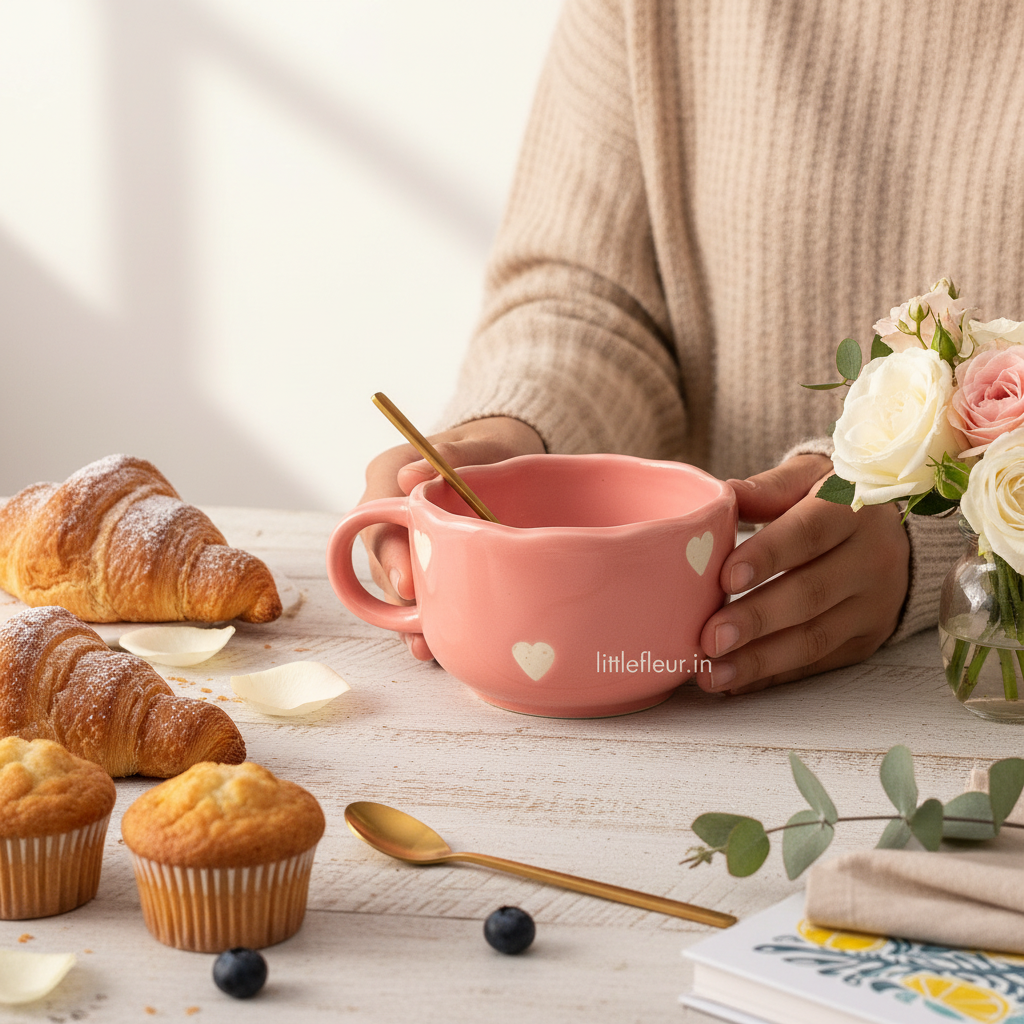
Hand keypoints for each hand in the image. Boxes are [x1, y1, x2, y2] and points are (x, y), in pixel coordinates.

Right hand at [359, 416, 544, 659]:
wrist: (503, 461)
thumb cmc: (488, 449)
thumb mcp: (477, 443)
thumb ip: (449, 454)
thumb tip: (409, 477)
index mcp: (386, 476)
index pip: (374, 519)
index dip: (387, 556)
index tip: (408, 583)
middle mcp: (387, 515)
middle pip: (381, 561)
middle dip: (399, 597)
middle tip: (419, 627)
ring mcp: (404, 545)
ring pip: (396, 586)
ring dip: (408, 618)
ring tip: (425, 647)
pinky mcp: (424, 568)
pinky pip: (418, 598)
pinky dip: (426, 620)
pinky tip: (436, 646)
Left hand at [697, 454, 908, 693]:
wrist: (895, 531)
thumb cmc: (833, 499)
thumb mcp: (808, 477)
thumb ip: (767, 489)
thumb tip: (720, 496)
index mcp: (854, 509)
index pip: (809, 533)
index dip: (768, 556)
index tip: (726, 578)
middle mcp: (873, 559)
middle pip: (811, 594)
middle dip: (757, 620)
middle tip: (710, 639)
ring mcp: (874, 605)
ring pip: (815, 638)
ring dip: (760, 661)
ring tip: (713, 674)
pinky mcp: (868, 639)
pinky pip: (818, 663)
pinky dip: (774, 676)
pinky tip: (735, 683)